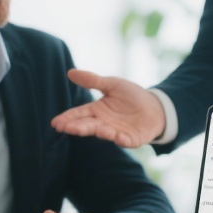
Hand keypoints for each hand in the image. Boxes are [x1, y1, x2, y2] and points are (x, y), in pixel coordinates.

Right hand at [50, 69, 164, 147]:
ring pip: (105, 133)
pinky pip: (125, 141)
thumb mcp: (112, 84)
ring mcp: (117, 132)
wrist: (155, 106)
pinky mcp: (132, 139)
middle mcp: (104, 123)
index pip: (79, 114)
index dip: (68, 118)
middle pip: (88, 125)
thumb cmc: (131, 95)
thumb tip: (70, 72)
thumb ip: (93, 81)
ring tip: (93, 128)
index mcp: (97, 110)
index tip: (56, 123)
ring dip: (99, 131)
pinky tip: (118, 137)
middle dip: (78, 127)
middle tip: (66, 128)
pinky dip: (121, 140)